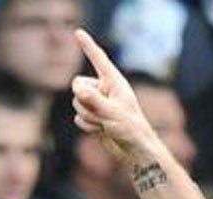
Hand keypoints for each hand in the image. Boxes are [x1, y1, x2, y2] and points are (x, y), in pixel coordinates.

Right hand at [71, 29, 159, 162]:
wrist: (136, 152)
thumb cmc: (133, 131)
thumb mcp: (114, 114)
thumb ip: (94, 102)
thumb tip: (78, 92)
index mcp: (115, 83)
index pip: (99, 60)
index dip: (88, 46)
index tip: (78, 32)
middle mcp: (105, 90)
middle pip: (77, 85)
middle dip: (85, 101)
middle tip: (104, 115)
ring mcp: (98, 104)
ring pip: (76, 102)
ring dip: (88, 116)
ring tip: (106, 124)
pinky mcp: (93, 117)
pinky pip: (78, 118)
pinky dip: (87, 126)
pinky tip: (102, 131)